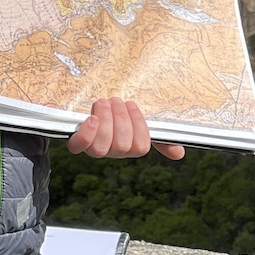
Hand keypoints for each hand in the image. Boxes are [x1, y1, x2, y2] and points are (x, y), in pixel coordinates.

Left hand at [66, 98, 185, 159]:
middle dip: (121, 119)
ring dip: (106, 121)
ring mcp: (93, 148)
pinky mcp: (74, 143)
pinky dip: (87, 133)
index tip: (132, 105)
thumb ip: (157, 136)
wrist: (84, 109)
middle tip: (115, 100)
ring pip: (102, 147)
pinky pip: (79, 146)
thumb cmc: (115, 115)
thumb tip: (179, 153)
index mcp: (128, 146)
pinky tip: (92, 118)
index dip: (138, 125)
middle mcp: (112, 151)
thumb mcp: (137, 121)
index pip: (141, 147)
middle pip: (122, 146)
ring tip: (104, 102)